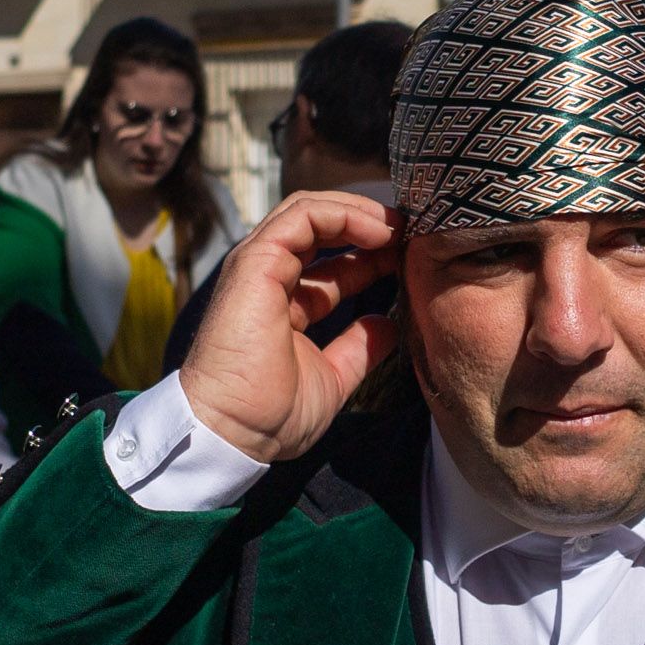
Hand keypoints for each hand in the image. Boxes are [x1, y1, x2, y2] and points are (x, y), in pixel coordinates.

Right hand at [178, 189, 399, 463]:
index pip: (330, 263)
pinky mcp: (256, 261)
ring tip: (400, 226)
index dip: (370, 256)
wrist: (233, 432)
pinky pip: (302, 217)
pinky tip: (379, 231)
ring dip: (360, 213)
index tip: (408, 258)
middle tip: (411, 233)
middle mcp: (270, 279)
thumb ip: (358, 349)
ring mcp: (259, 266)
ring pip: (310, 212)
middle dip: (368, 225)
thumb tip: (387, 324)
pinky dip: (343, 214)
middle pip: (322, 230)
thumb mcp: (332, 378)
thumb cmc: (270, 415)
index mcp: (284, 305)